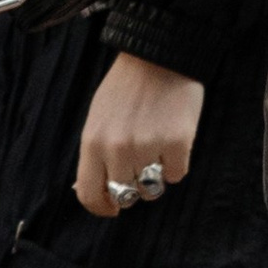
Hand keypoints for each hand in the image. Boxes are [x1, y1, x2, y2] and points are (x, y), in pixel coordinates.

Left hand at [75, 52, 204, 220]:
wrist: (158, 58)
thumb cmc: (125, 89)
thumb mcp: (97, 119)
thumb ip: (95, 154)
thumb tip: (93, 189)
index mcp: (92, 143)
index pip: (90, 194)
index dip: (101, 208)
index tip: (111, 209)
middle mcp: (117, 149)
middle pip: (125, 195)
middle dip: (132, 189)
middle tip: (139, 169)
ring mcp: (148, 147)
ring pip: (152, 189)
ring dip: (154, 176)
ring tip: (156, 149)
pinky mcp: (177, 143)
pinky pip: (176, 175)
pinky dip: (175, 163)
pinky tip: (172, 141)